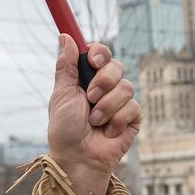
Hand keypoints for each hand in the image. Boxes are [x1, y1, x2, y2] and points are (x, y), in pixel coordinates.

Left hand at [47, 36, 140, 194]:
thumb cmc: (65, 130)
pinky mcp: (133, 118)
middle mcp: (106, 87)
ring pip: (126, 87)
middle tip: (90, 97)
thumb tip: (65, 36)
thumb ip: (66, 66)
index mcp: (87, 78)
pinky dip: (116, 120)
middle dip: (103, 82)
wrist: (78, 158)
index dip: (100, 53)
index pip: (100, 53)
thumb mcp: (61, 94)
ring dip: (106, 106)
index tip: (92, 60)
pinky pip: (133, 107)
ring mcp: (121, 102)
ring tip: (94, 121)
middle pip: (117, 66)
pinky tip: (107, 131)